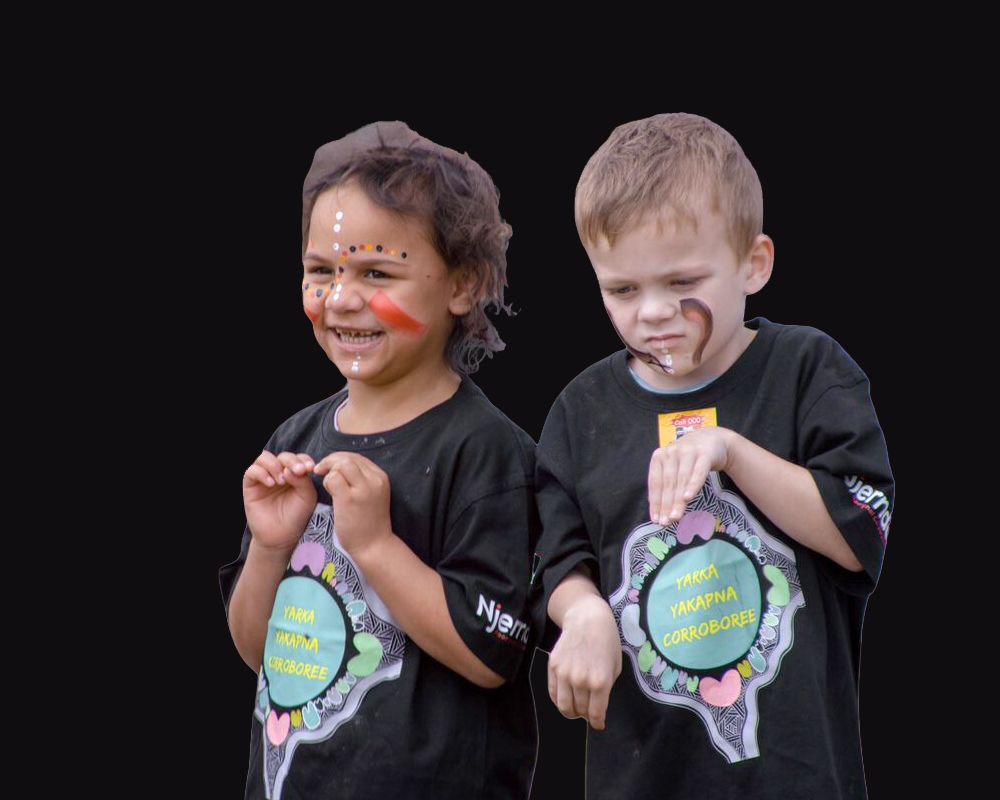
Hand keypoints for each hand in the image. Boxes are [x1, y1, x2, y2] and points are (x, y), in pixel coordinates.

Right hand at [242, 451, 317, 552]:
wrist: (281, 537)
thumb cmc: (296, 516)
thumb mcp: (306, 497)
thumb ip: (303, 480)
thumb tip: (290, 468)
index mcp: (295, 473)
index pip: (299, 458)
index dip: (304, 459)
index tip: (310, 467)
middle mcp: (279, 473)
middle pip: (283, 456)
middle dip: (291, 460)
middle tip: (298, 471)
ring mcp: (264, 478)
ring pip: (263, 457)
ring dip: (274, 465)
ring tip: (282, 480)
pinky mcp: (250, 486)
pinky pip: (251, 471)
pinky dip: (261, 473)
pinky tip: (271, 483)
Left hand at [313, 452, 392, 559]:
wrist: (373, 546)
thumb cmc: (368, 522)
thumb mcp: (371, 495)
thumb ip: (360, 479)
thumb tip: (338, 465)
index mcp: (381, 477)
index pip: (357, 457)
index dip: (340, 459)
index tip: (330, 469)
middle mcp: (375, 480)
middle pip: (348, 457)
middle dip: (331, 461)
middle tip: (320, 471)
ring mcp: (363, 489)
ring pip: (341, 464)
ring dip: (329, 471)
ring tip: (327, 484)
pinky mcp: (350, 499)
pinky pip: (333, 478)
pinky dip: (327, 482)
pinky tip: (328, 492)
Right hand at [547, 594, 621, 730]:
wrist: (587, 618)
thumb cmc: (607, 641)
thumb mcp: (615, 666)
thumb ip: (607, 687)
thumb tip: (597, 705)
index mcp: (600, 682)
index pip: (596, 714)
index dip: (598, 723)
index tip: (599, 725)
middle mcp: (580, 680)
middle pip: (580, 711)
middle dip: (586, 715)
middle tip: (589, 712)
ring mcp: (564, 674)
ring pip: (564, 706)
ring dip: (571, 711)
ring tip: (576, 708)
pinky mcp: (553, 667)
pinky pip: (553, 693)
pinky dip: (558, 700)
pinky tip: (566, 698)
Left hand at [648, 427, 733, 524]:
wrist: (713, 440)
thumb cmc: (689, 459)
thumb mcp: (674, 467)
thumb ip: (666, 484)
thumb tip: (657, 509)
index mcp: (660, 456)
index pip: (655, 483)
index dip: (655, 502)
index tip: (656, 520)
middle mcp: (672, 452)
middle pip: (668, 483)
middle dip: (666, 504)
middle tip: (665, 523)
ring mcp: (688, 452)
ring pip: (682, 480)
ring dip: (678, 500)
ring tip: (675, 517)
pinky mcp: (704, 454)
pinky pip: (698, 472)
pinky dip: (693, 485)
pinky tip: (688, 498)